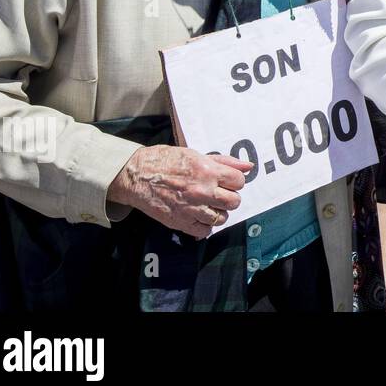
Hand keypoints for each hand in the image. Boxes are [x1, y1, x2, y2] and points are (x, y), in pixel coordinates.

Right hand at [107, 145, 250, 238]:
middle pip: (234, 201)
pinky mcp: (180, 222)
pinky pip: (204, 231)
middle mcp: (202, 190)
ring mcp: (191, 208)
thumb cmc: (166, 161)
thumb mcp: (196, 155)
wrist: (137, 175)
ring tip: (208, 205)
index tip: (227, 181)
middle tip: (219, 194)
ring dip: (218, 212)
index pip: (239, 181)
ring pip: (221, 218)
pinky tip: (198, 216)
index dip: (235, 181)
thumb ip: (225, 162)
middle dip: (230, 198)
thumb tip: (248, 167)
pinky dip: (204, 226)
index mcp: (207, 171)